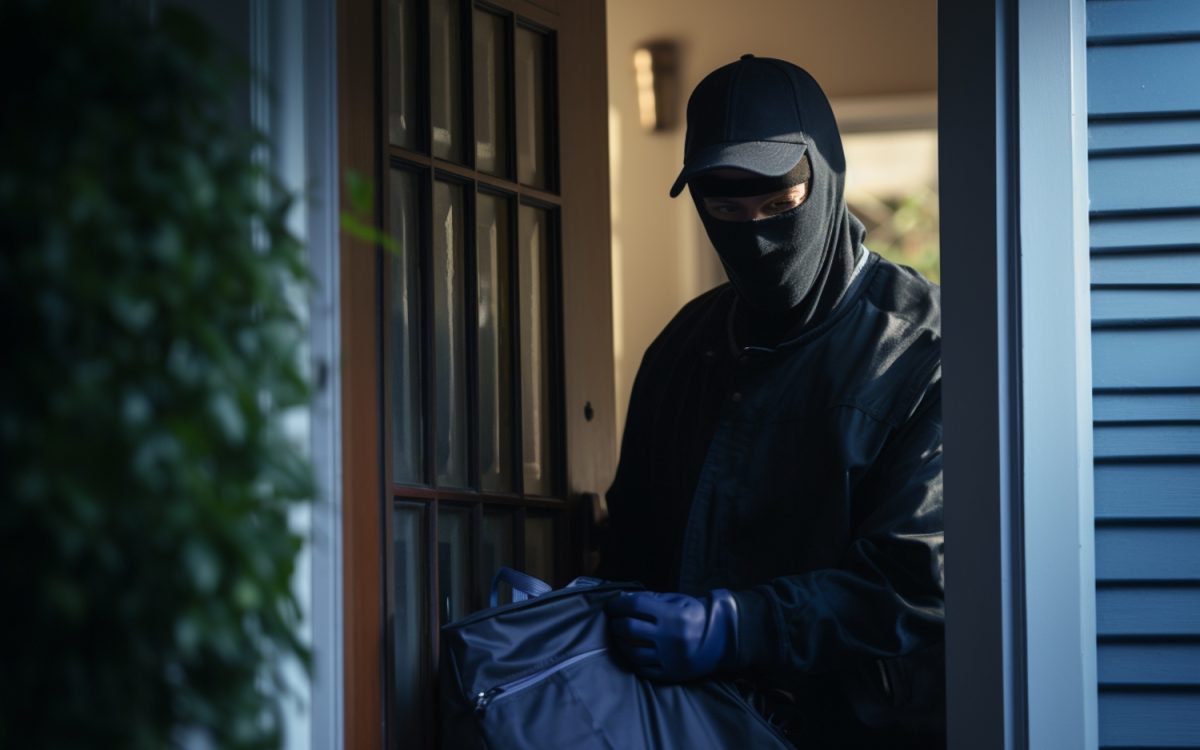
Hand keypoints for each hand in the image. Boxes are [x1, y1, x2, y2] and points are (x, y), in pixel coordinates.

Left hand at [605, 589, 738, 681]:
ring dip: (620, 643)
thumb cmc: (695, 616)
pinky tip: (632, 652)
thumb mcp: (678, 600)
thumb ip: (652, 599)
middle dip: (616, 624)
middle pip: (629, 629)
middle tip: (614, 622)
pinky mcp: (671, 673)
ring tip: (620, 637)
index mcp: (672, 615)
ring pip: (632, 651)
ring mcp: (669, 657)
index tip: (610, 607)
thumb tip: (624, 599)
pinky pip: (643, 669)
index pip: (635, 606)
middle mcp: (669, 636)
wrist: (721, 640)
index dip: (618, 605)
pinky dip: (633, 660)